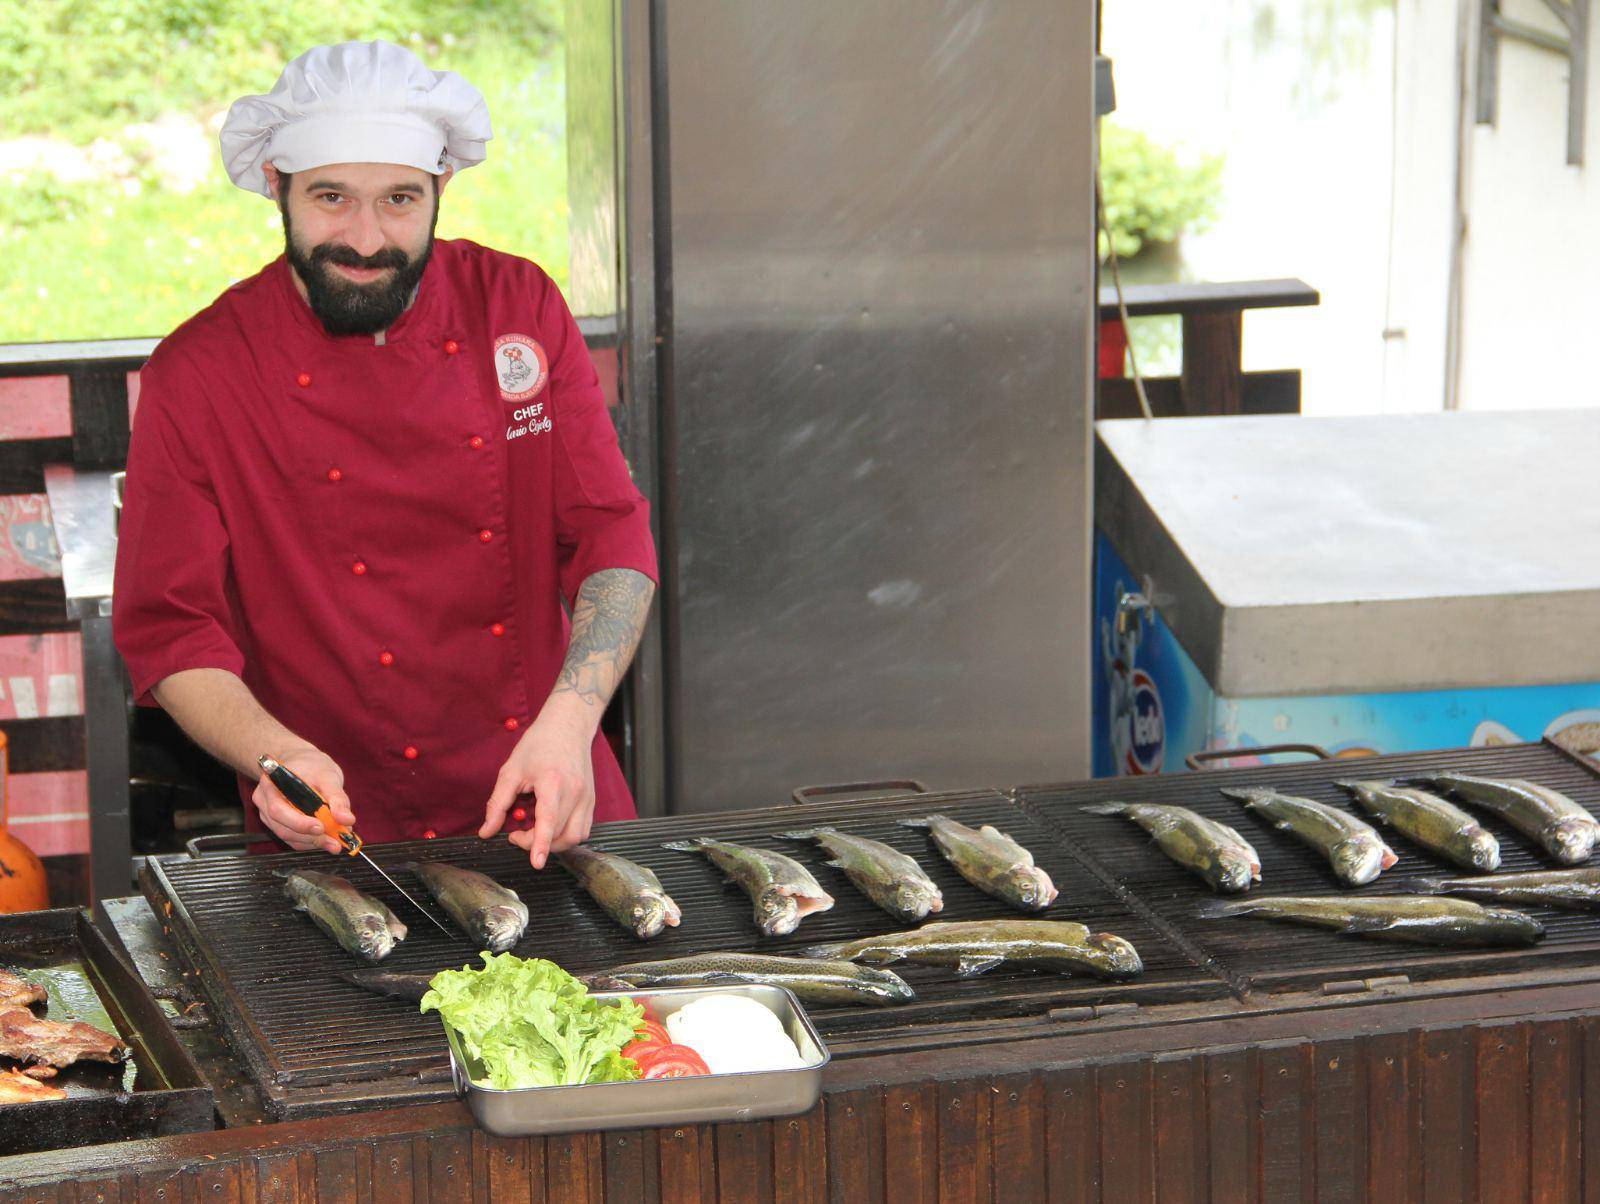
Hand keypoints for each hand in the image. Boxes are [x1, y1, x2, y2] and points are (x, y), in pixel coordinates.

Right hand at [251, 747, 353, 853]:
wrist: (299, 761)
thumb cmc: (312, 765)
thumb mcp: (329, 775)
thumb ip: (338, 798)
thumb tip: (347, 820)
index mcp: (272, 783)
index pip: (279, 808)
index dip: (299, 822)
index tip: (322, 828)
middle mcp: (264, 799)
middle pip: (281, 826)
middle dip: (310, 837)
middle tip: (335, 843)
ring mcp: (267, 812)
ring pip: (286, 835)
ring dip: (311, 842)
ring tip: (334, 842)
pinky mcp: (275, 822)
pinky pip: (290, 837)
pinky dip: (308, 842)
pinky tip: (324, 840)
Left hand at [481, 708, 595, 868]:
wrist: (568, 726)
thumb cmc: (539, 744)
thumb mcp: (511, 771)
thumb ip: (498, 804)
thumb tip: (487, 832)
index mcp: (553, 783)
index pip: (550, 821)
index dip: (542, 844)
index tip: (536, 863)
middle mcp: (575, 792)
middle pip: (560, 834)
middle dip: (536, 843)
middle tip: (517, 834)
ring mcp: (587, 797)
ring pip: (575, 836)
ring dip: (554, 844)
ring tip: (535, 832)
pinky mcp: (592, 800)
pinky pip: (583, 829)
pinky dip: (566, 835)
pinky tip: (551, 826)